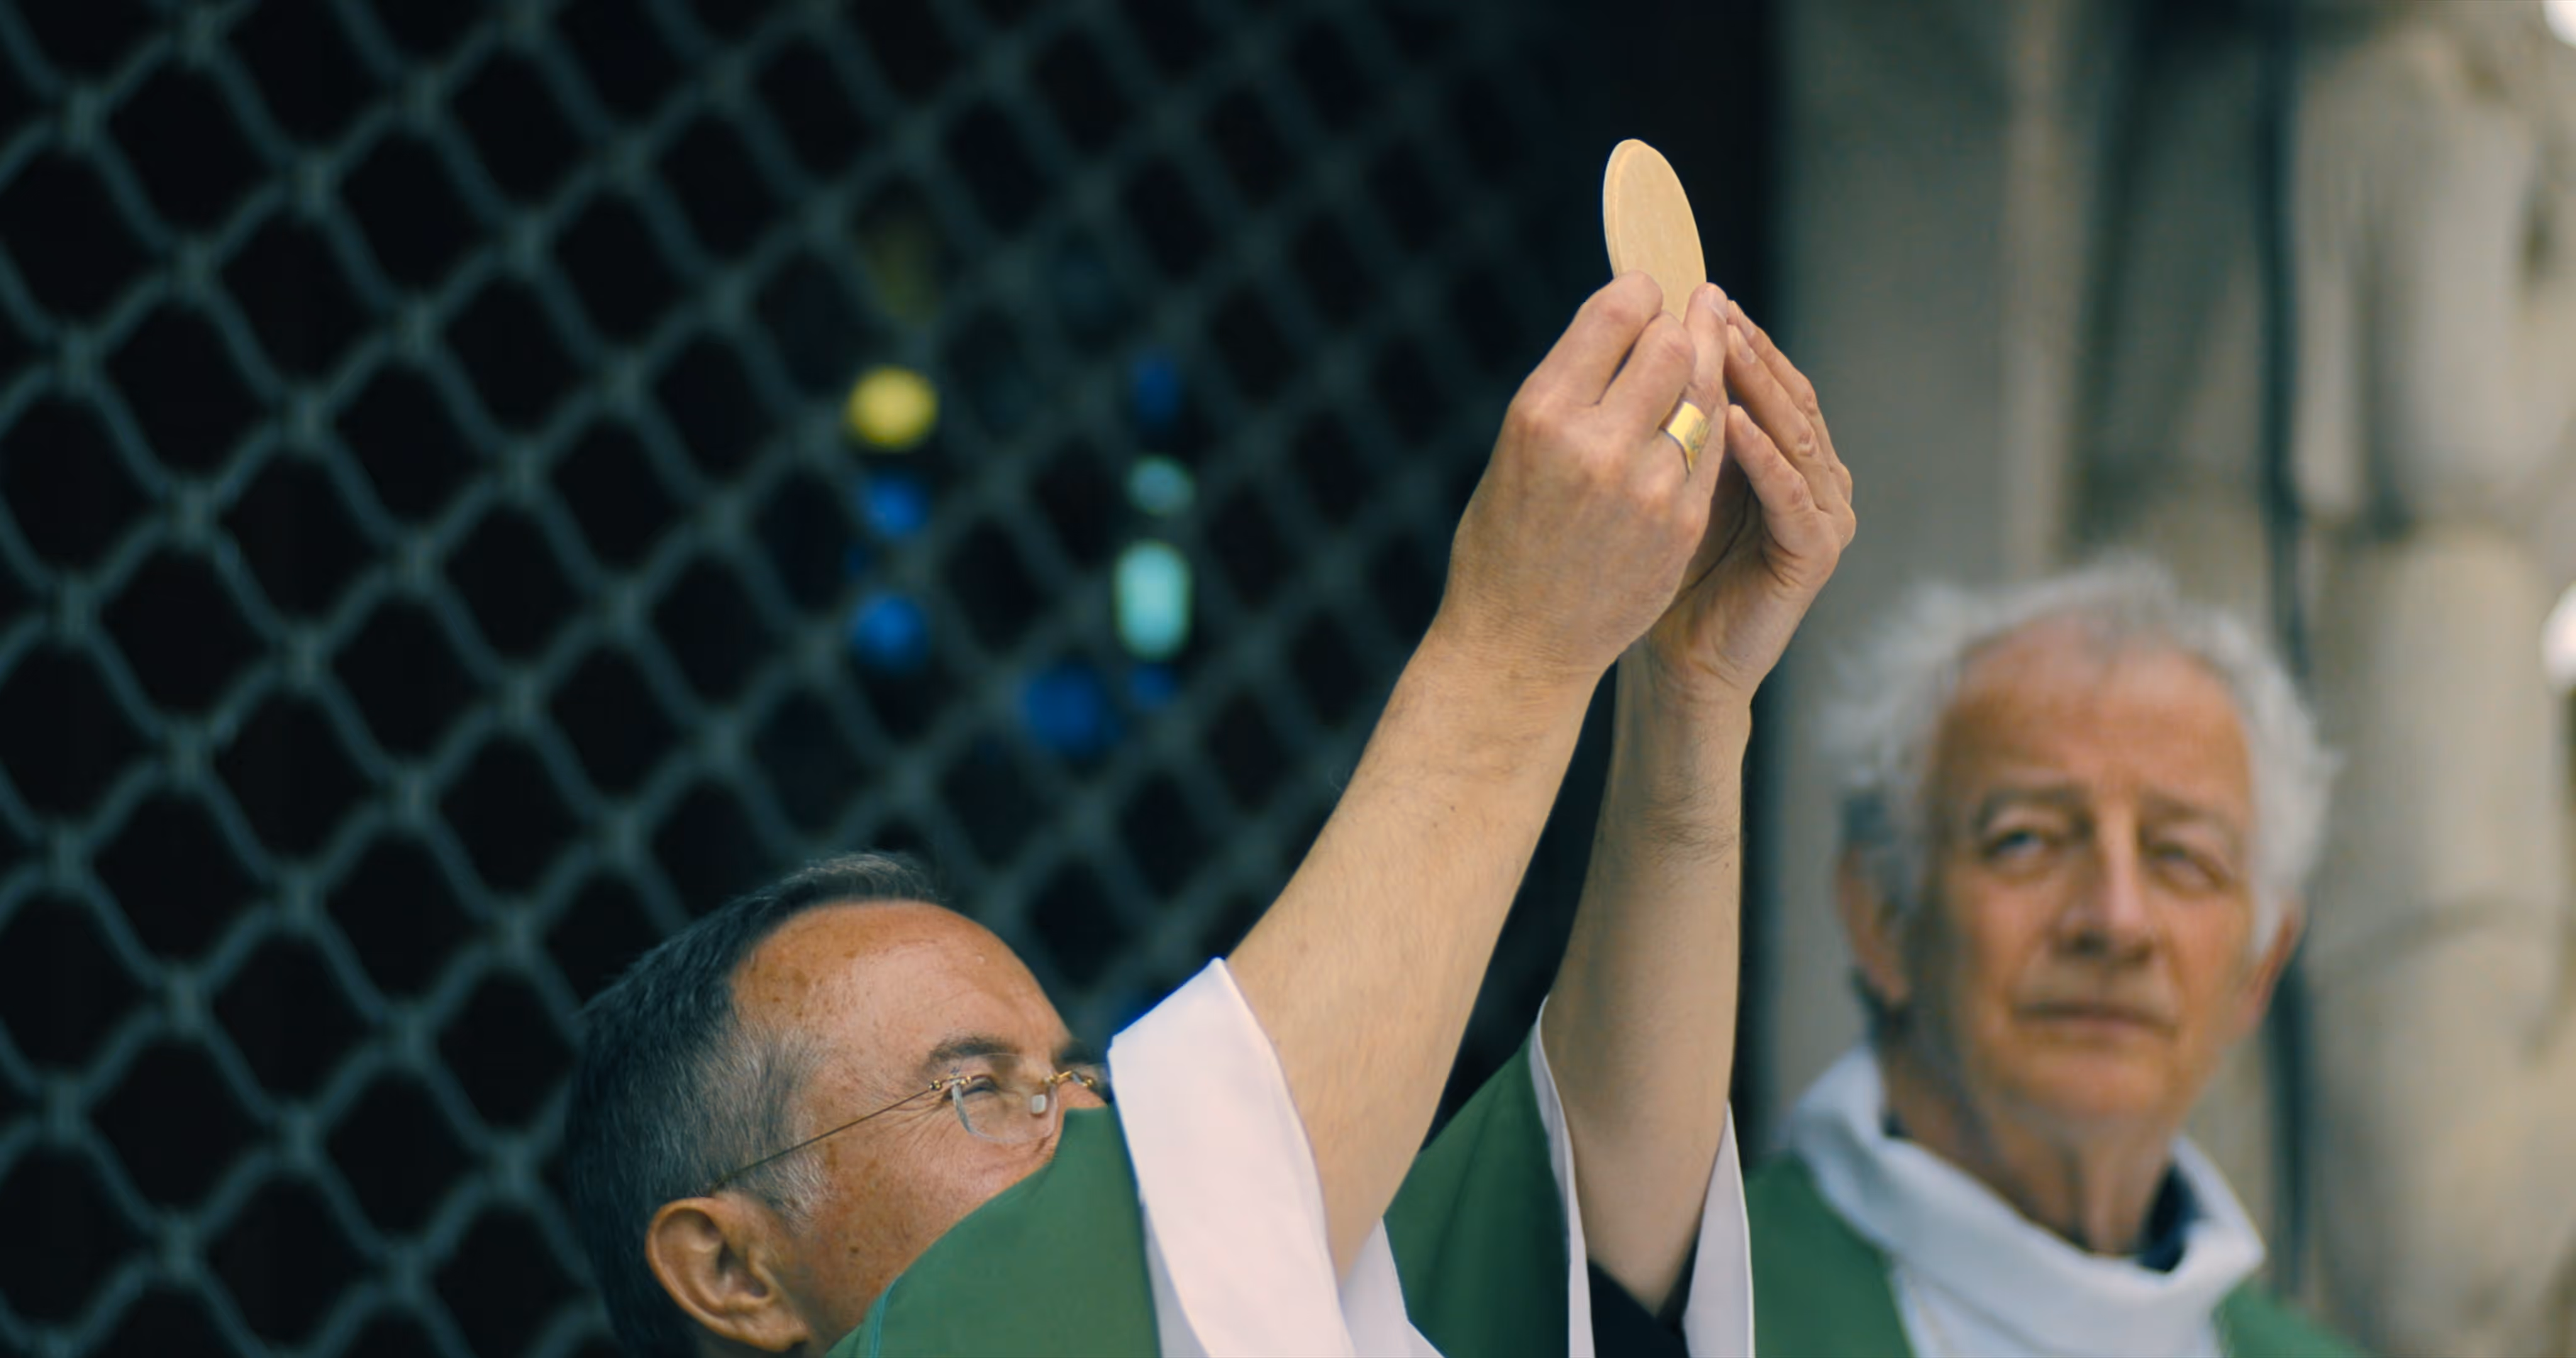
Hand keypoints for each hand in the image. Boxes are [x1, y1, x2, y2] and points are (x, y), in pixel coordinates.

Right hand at [1432, 274, 1730, 696]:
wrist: (1518, 645)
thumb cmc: (1504, 541)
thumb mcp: (1514, 448)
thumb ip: (1571, 388)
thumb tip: (1625, 325)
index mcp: (1541, 415)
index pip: (1617, 313)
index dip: (1640, 293)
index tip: (1644, 295)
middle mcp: (1596, 444)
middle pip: (1673, 345)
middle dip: (1679, 330)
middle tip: (1678, 328)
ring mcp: (1647, 487)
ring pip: (1706, 395)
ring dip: (1705, 372)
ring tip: (1702, 361)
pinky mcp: (1681, 523)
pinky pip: (1716, 448)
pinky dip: (1713, 425)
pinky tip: (1708, 419)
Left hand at [1636, 287, 1854, 705]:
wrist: (1676, 658)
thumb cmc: (1662, 567)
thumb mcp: (1669, 475)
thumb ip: (1680, 418)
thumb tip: (1650, 337)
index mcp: (1786, 456)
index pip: (1769, 379)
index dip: (1737, 336)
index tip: (1694, 293)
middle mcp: (1817, 478)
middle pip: (1789, 397)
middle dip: (1750, 350)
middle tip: (1713, 304)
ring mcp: (1825, 514)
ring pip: (1795, 435)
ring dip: (1760, 388)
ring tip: (1723, 345)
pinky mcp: (1817, 552)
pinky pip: (1791, 493)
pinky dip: (1764, 456)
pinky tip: (1734, 422)